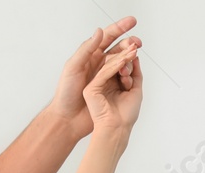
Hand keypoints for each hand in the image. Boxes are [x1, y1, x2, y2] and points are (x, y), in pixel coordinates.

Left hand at [46, 18, 139, 139]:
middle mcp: (100, 63)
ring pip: (123, 62)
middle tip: (138, 43)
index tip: (132, 22)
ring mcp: (107, 76)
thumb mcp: (73, 67)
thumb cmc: (66, 93)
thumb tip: (100, 32)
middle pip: (118, 48)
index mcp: (90, 55)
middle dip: (130, 43)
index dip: (120, 28)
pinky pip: (125, 78)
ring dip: (130, 58)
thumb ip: (86, 49)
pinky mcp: (112, 89)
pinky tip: (133, 72)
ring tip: (134, 58)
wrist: (68, 118)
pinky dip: (131, 73)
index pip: (107, 37)